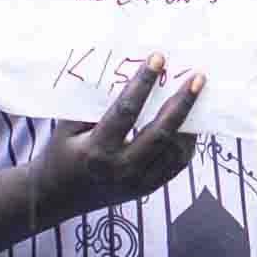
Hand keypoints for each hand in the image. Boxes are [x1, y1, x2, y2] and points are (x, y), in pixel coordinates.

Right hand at [16, 67, 206, 223]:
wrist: (58, 197)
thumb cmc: (61, 153)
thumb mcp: (68, 127)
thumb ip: (93, 104)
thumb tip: (124, 75)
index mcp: (97, 150)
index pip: (126, 111)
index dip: (143, 83)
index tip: (158, 59)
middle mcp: (120, 169)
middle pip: (160, 132)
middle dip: (182, 103)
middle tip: (198, 78)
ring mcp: (136, 183)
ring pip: (174, 151)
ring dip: (190, 122)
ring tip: (198, 97)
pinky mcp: (146, 189)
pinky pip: (176, 166)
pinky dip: (187, 143)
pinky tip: (191, 124)